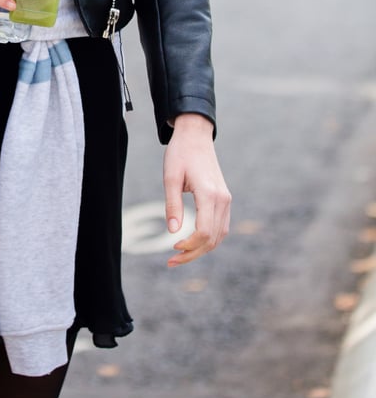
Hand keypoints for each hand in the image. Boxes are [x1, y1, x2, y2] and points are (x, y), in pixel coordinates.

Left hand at [163, 113, 230, 266]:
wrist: (195, 136)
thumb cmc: (180, 154)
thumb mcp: (170, 177)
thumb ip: (172, 205)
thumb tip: (172, 232)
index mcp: (209, 193)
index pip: (204, 231)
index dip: (189, 245)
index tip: (172, 247)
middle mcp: (222, 199)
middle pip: (212, 238)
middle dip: (193, 253)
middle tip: (172, 261)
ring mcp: (226, 199)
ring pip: (219, 235)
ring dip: (201, 249)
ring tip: (180, 256)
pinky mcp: (224, 199)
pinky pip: (220, 227)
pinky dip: (209, 239)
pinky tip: (193, 243)